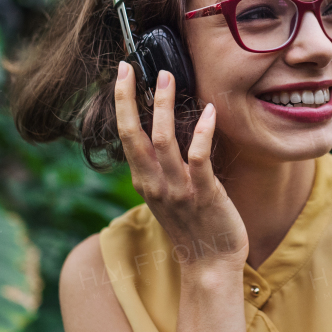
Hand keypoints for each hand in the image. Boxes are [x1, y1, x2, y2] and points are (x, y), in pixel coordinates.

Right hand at [114, 61, 247, 271]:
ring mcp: (178, 189)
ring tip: (167, 78)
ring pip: (163, 140)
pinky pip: (198, 157)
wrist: (210, 264)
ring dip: (163, 106)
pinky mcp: (204, 193)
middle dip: (130, 98)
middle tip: (134, 67)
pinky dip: (202, 131)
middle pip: (134, 135)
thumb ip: (162, 168)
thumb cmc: (194, 227)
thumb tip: (165, 133)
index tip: (122, 74)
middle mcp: (154, 183)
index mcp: (144, 181)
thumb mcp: (168, 195)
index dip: (122, 103)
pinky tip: (209, 111)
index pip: (126, 136)